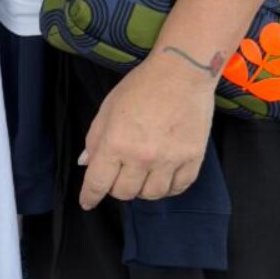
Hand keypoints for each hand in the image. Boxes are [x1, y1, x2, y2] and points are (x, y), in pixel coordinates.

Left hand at [77, 55, 215, 210]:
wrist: (180, 76)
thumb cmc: (139, 87)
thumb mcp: (107, 109)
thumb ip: (95, 139)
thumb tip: (88, 163)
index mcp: (115, 143)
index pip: (98, 182)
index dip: (90, 196)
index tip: (87, 202)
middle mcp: (142, 157)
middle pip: (124, 193)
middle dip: (115, 188)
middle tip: (117, 175)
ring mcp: (169, 161)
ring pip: (151, 195)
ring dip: (141, 189)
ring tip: (140, 174)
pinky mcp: (192, 161)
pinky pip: (177, 189)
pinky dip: (167, 188)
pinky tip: (161, 177)